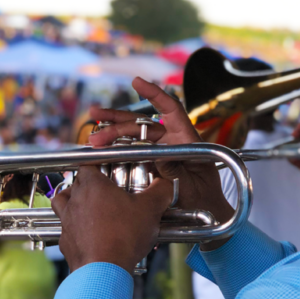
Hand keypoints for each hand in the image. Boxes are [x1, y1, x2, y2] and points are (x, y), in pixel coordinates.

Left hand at [51, 166, 172, 274]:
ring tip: (90, 208)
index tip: (111, 170)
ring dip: (74, 202)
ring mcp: (66, 221)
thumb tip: (165, 183)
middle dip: (90, 185)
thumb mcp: (151, 209)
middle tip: (109, 192)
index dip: (99, 165)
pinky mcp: (65, 242)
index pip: (88, 164)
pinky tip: (91, 235)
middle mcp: (74, 200)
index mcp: (92, 185)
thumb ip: (160, 191)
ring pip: (63, 203)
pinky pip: (67, 229)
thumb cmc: (124, 236)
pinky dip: (76, 230)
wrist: (103, 271)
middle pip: (76, 182)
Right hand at [89, 78, 235, 249]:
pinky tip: (100, 152)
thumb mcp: (192, 188)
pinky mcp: (151, 166)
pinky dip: (116, 151)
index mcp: (187, 140)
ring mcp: (160, 153)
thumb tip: (157, 156)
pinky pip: (132, 154)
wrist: (207, 216)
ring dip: (112, 135)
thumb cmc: (205, 201)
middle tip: (95, 115)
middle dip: (118, 120)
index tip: (136, 82)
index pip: (172, 110)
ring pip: (134, 137)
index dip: (155, 94)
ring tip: (92, 137)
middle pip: (143, 123)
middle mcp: (172, 142)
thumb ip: (176, 172)